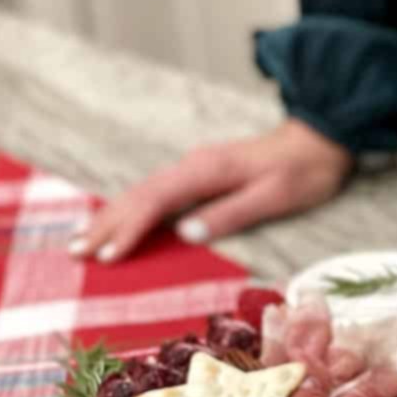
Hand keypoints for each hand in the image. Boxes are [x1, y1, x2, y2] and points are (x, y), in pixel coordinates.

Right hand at [69, 119, 353, 261]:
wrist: (319, 140)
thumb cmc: (304, 173)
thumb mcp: (274, 197)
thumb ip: (231, 214)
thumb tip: (187, 233)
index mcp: (207, 171)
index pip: (156, 202)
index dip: (130, 230)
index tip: (109, 256)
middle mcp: (193, 166)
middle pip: (139, 196)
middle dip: (106, 225)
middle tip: (77, 252)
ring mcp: (195, 169)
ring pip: (143, 193)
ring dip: (113, 218)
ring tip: (84, 240)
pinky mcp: (201, 175)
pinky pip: (157, 194)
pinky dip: (133, 210)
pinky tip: (120, 223)